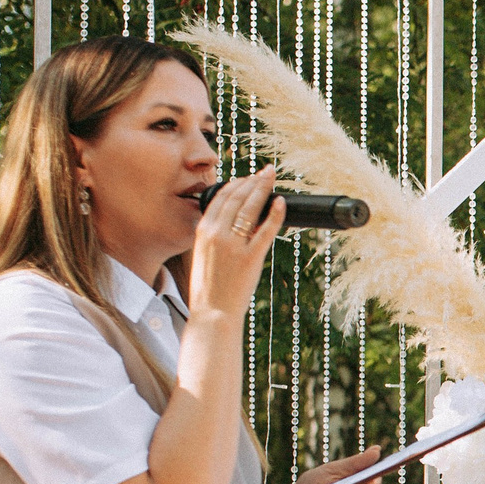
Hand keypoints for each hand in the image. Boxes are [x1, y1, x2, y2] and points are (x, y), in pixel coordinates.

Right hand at [187, 164, 285, 320]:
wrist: (212, 311)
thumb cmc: (210, 286)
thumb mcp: (204, 253)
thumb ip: (216, 235)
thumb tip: (236, 220)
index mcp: (203, 230)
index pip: (221, 197)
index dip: (237, 183)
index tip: (249, 177)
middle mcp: (216, 233)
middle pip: (237, 197)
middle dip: (254, 181)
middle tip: (267, 172)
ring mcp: (233, 245)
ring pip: (250, 208)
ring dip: (263, 189)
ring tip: (273, 179)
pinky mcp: (251, 257)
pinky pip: (266, 230)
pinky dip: (275, 214)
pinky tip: (281, 203)